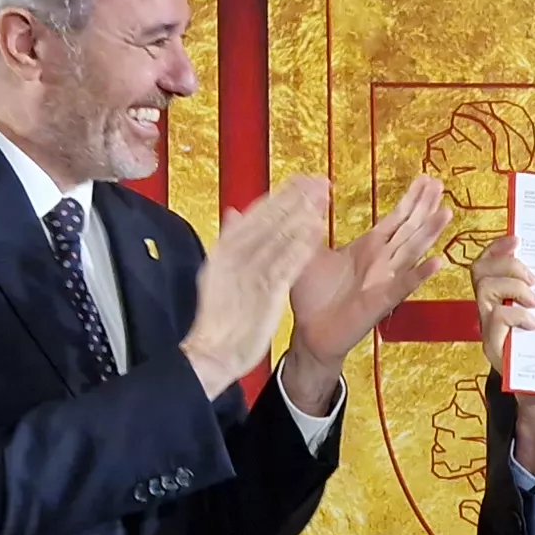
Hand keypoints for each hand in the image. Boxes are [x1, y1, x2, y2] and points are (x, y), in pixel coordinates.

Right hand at [182, 176, 330, 396]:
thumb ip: (230, 242)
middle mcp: (234, 257)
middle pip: (269, 221)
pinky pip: (287, 265)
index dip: (280, 196)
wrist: (212, 354)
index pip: (256, 216)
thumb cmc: (220, 317)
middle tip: (319, 181)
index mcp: (223, 251)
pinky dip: (302, 246)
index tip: (301, 181)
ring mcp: (250, 274)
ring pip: (280, 237)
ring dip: (302, 215)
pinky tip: (317, 230)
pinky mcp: (265, 294)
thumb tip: (234, 212)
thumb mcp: (220, 274)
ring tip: (322, 198)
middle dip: (296, 199)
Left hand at [280, 174, 453, 413]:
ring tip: (446, 213)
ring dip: (430, 232)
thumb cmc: (312, 295)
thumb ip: (315, 220)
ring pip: (412, 251)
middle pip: (409, 229)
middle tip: (439, 184)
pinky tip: (437, 262)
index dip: (411, 200)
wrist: (309, 331)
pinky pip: (404, 285)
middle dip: (424, 206)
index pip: (395, 219)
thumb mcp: (309, 249)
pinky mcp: (382, 300)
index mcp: (367, 248)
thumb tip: (317, 189)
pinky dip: (420, 274)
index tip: (426, 180)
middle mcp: (381, 261)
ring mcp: (385, 280)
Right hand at [472, 236, 534, 475]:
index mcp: (502, 298)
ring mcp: (489, 330)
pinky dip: (516, 314)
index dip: (498, 247)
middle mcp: (489, 311)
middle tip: (532, 276)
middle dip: (506, 263)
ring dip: (512, 286)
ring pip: (484, 289)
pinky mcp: (493, 349)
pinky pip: (495, 318)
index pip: (487, 263)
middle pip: (480, 271)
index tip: (518, 238)